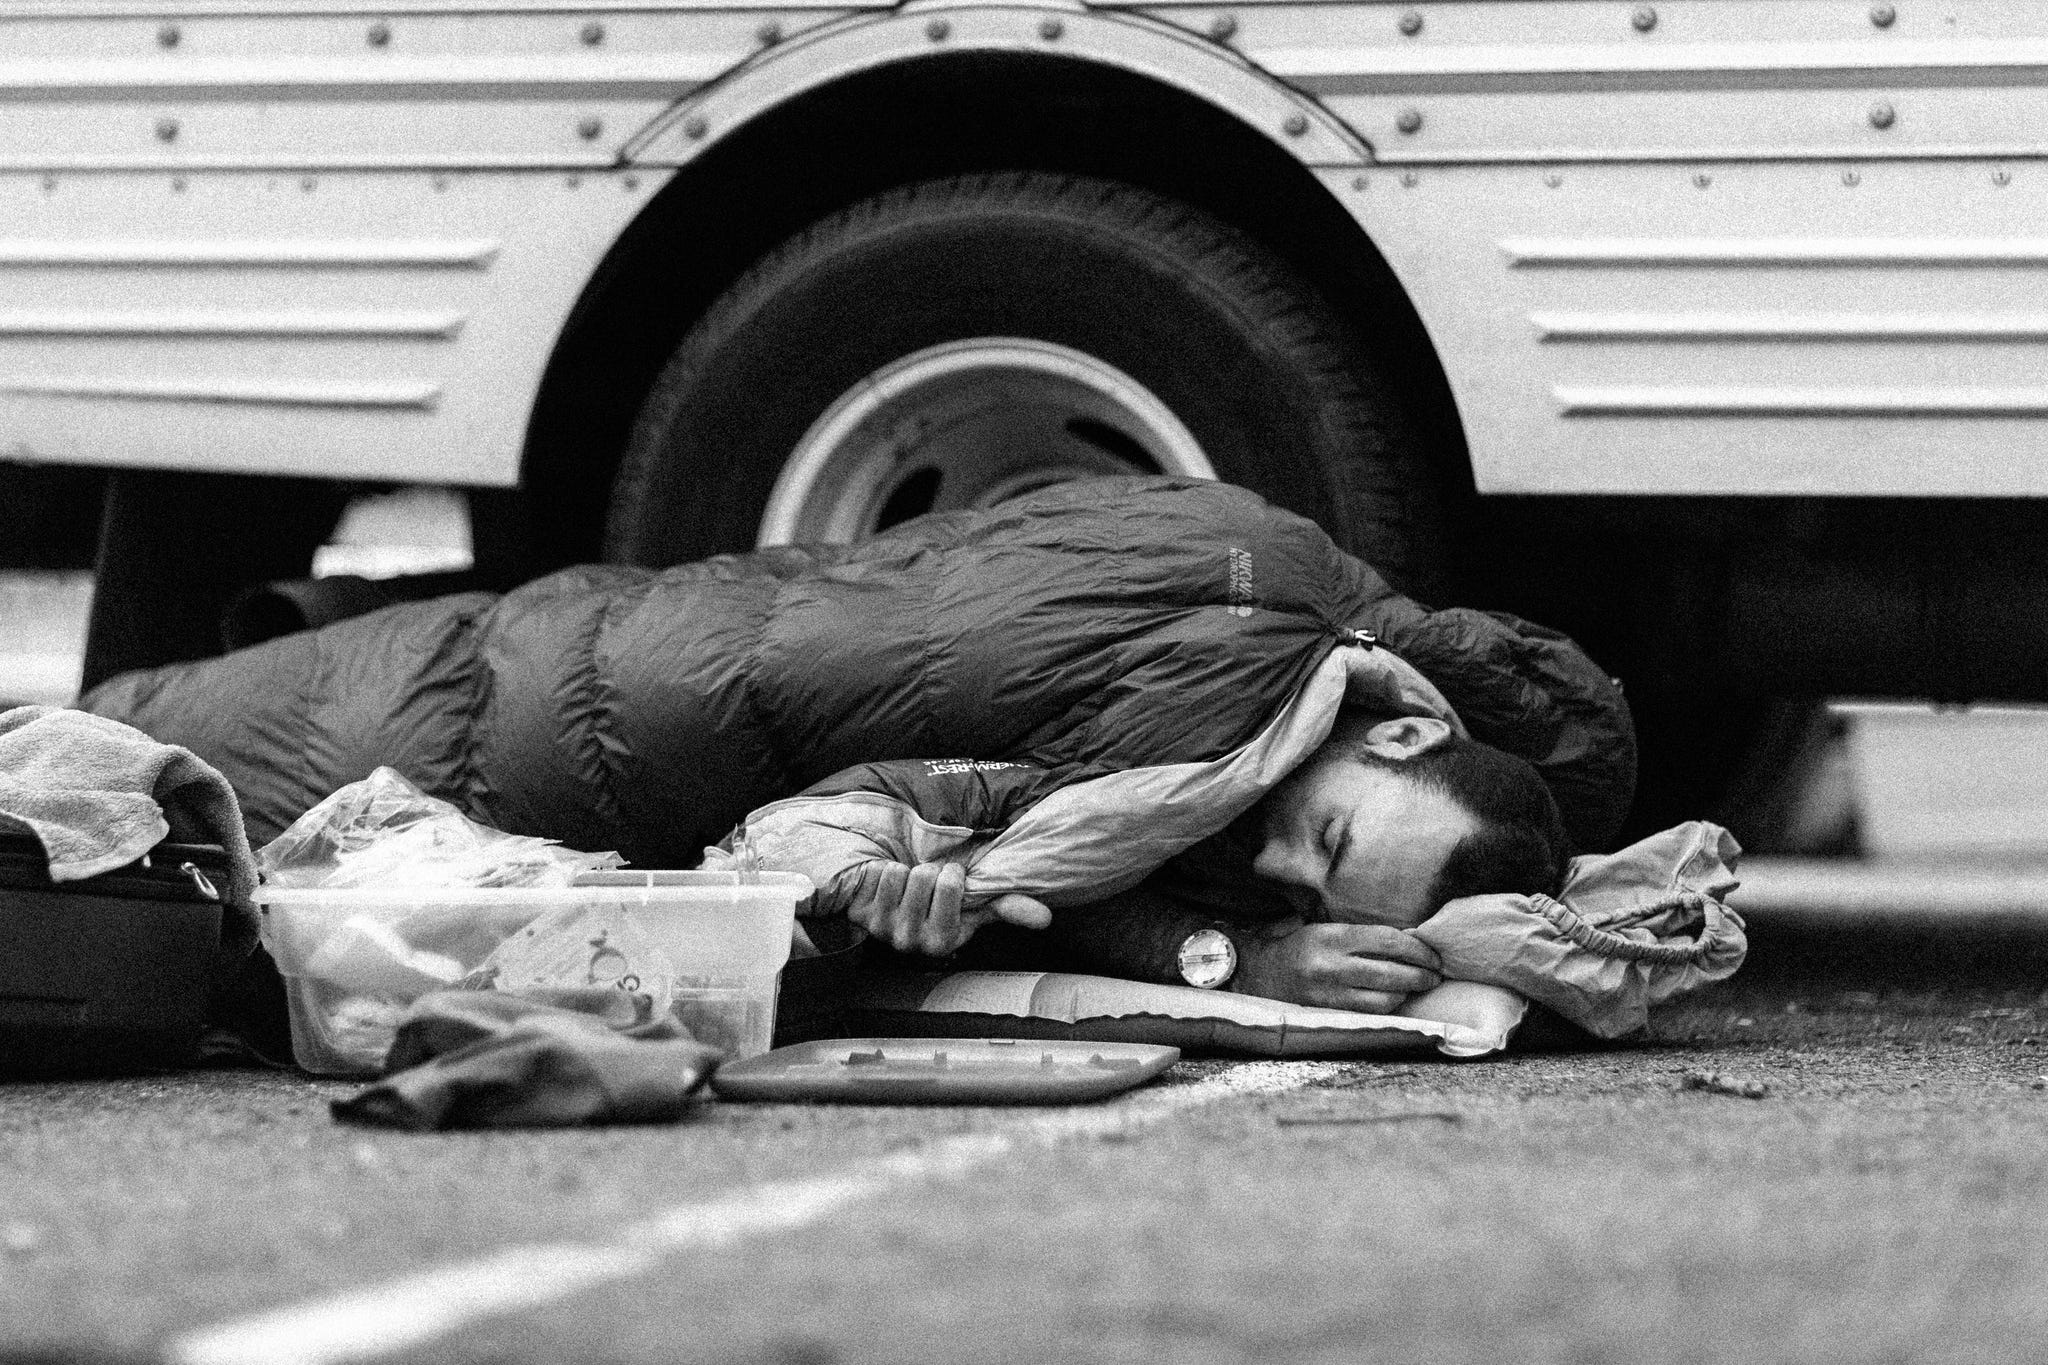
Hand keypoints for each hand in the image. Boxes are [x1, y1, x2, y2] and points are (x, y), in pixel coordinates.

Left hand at [835, 860, 1052, 956]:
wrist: (892, 906)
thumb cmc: (938, 906)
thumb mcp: (974, 907)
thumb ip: (1008, 908)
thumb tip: (1046, 918)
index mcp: (945, 941)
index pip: (950, 884)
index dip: (952, 873)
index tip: (950, 882)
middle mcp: (914, 942)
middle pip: (925, 875)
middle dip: (928, 869)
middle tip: (925, 883)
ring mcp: (886, 930)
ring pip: (902, 873)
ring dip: (906, 871)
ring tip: (907, 885)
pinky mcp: (863, 917)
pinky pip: (878, 875)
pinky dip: (883, 872)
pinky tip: (887, 887)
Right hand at [1229, 921, 1442, 1011]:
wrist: (1259, 974)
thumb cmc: (1301, 948)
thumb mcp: (1326, 930)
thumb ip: (1362, 936)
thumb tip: (1410, 942)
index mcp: (1333, 937)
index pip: (1388, 941)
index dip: (1418, 950)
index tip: (1433, 955)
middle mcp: (1331, 966)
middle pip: (1392, 973)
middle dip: (1421, 975)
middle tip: (1435, 974)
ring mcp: (1330, 993)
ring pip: (1384, 1000)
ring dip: (1407, 994)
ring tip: (1417, 987)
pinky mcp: (1328, 1013)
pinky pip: (1369, 1014)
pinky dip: (1388, 1008)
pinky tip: (1395, 1000)